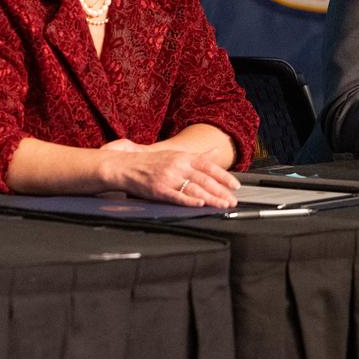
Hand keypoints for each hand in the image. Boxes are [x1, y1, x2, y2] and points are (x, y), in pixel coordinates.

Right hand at [96, 140, 239, 207]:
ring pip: (194, 189)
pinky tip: (200, 205)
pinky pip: (177, 196)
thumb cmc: (148, 162)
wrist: (123, 166)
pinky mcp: (158, 190)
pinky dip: (190, 201)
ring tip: (222, 205)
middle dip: (221, 191)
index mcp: (182, 157)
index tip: (235, 186)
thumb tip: (214, 152)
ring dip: (211, 198)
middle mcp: (177, 166)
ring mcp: (168, 178)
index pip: (209, 166)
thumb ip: (196, 156)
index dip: (224, 176)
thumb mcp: (174, 154)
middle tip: (232, 201)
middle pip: (204, 179)